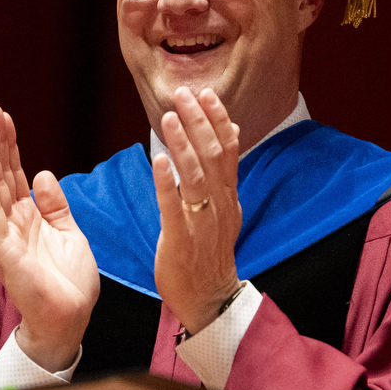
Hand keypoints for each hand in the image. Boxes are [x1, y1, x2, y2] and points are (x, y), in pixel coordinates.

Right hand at [0, 105, 98, 370]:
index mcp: (31, 217)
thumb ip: (55, 205)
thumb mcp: (69, 233)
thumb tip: (42, 173)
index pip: (17, 173)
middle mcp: (14, 222)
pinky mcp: (5, 247)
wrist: (70, 317)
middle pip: (2, 174)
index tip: (5, 118)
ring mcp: (6, 233)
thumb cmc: (69, 281)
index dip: (11, 146)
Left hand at [151, 87, 243, 334]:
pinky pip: (175, 207)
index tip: (206, 94)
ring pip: (196, 177)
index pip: (227, 150)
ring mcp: (203, 222)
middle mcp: (220, 205)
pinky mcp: (183, 239)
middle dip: (198, 123)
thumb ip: (225, 172)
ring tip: (169, 117)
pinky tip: (159, 160)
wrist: (209, 295)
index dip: (217, 121)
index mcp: (229, 196)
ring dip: (183, 145)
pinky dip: (168, 183)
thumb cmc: (210, 251)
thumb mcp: (225, 207)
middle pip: (212, 157)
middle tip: (184, 94)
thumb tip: (231, 132)